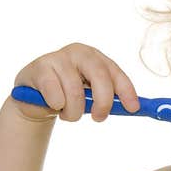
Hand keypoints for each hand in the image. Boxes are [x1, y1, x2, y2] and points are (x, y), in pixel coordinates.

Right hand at [12, 42, 140, 121]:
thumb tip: (135, 107)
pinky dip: (57, 107)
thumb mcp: (91, 95)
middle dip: (103, 102)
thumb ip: (110, 97)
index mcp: (95, 57)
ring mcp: (58, 57)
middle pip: (100, 77)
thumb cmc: (68, 96)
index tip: (133, 109)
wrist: (34, 98)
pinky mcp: (40, 68)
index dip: (127, 90)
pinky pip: (56, 96)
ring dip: (74, 112)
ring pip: (75, 92)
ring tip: (68, 114)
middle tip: (99, 118)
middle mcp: (79, 52)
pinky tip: (52, 105)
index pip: (115, 72)